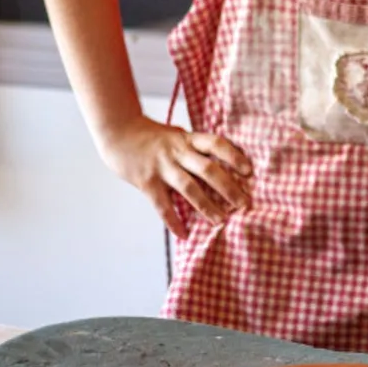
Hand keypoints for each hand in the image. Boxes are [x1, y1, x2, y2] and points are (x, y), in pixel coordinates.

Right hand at [99, 117, 252, 234]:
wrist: (118, 132)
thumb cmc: (151, 136)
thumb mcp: (176, 135)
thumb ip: (195, 147)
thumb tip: (222, 162)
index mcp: (187, 139)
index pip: (215, 144)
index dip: (234, 156)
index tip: (249, 171)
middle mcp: (177, 152)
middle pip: (208, 169)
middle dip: (228, 188)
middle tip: (244, 204)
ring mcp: (161, 167)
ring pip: (189, 188)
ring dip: (207, 206)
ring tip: (221, 221)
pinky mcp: (147, 182)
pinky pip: (163, 206)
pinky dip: (174, 222)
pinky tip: (184, 234)